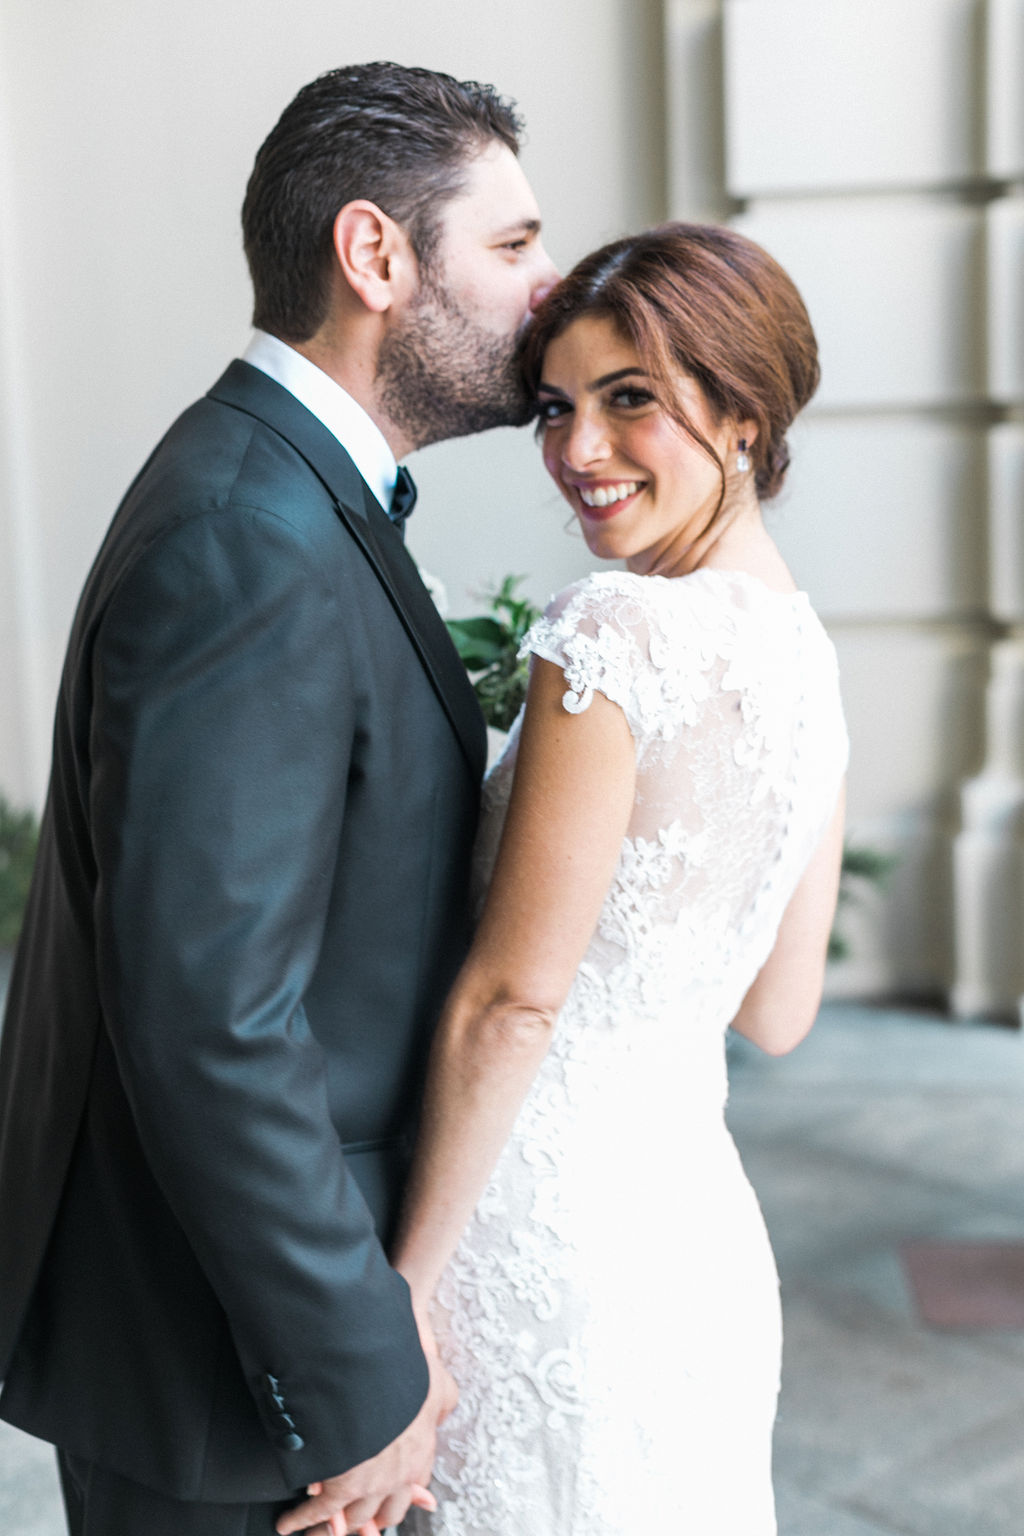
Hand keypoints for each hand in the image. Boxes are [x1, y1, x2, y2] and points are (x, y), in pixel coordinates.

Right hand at [274, 1347, 456, 1535]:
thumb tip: (444, 1407)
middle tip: (361, 1527)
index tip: (397, 1498)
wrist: (377, 1371)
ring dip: (333, 1528)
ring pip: (354, 1519)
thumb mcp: (438, 1384)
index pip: (416, 1484)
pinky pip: (321, 1512)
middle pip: (388, 1512)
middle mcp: (400, 1474)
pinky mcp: (343, 1485)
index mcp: (422, 1449)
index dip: (407, 1494)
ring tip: (318, 1533)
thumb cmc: (407, 1372)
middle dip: (373, 1521)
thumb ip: (443, 1398)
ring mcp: (372, 1484)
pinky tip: (289, 1524)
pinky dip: (302, 1520)